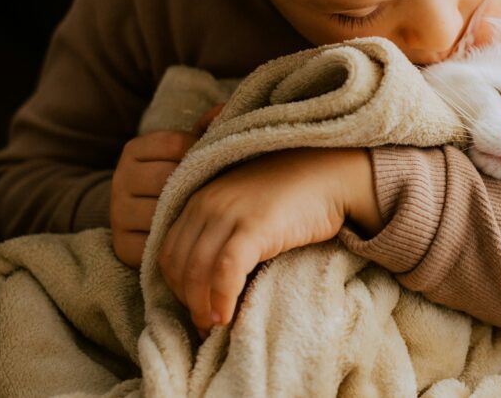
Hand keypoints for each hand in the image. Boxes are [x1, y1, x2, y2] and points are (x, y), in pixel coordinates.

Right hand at [110, 103, 224, 267]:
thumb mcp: (187, 150)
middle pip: (168, 178)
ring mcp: (118, 213)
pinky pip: (156, 243)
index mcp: (134, 150)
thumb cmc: (178, 177)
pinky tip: (194, 235)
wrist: (143, 216)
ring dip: (189, 214)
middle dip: (196, 185)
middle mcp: (120, 179)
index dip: (202, 153)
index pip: (176, 144)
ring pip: (163, 211)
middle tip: (219, 192)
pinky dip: (178, 241)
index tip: (215, 162)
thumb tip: (225, 109)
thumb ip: (206, 130)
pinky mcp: (122, 244)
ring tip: (209, 214)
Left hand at [158, 146, 379, 339]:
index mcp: (201, 199)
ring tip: (215, 326)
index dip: (176, 286)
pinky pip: (226, 270)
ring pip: (197, 271)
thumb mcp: (246, 206)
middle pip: (178, 265)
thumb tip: (211, 277)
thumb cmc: (294, 194)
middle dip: (187, 301)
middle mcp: (208, 204)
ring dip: (201, 306)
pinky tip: (228, 315)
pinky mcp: (256, 226)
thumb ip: (223, 230)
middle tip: (205, 324)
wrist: (331, 174)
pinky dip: (222, 298)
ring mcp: (230, 213)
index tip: (195, 307)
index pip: (170, 251)